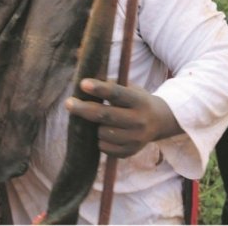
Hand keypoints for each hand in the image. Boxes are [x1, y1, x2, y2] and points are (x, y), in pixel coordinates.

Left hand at [65, 78, 182, 157]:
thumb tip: (82, 75)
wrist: (160, 121)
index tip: (82, 83)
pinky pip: (104, 147)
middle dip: (84, 109)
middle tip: (68, 103)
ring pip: (102, 133)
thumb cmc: (135, 99)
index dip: (99, 89)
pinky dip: (100, 139)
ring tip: (98, 119)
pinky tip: (105, 131)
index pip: (117, 93)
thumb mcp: (129, 87)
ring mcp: (136, 139)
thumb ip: (108, 83)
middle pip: (106, 115)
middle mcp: (139, 120)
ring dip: (94, 126)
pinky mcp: (130, 152)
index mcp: (138, 100)